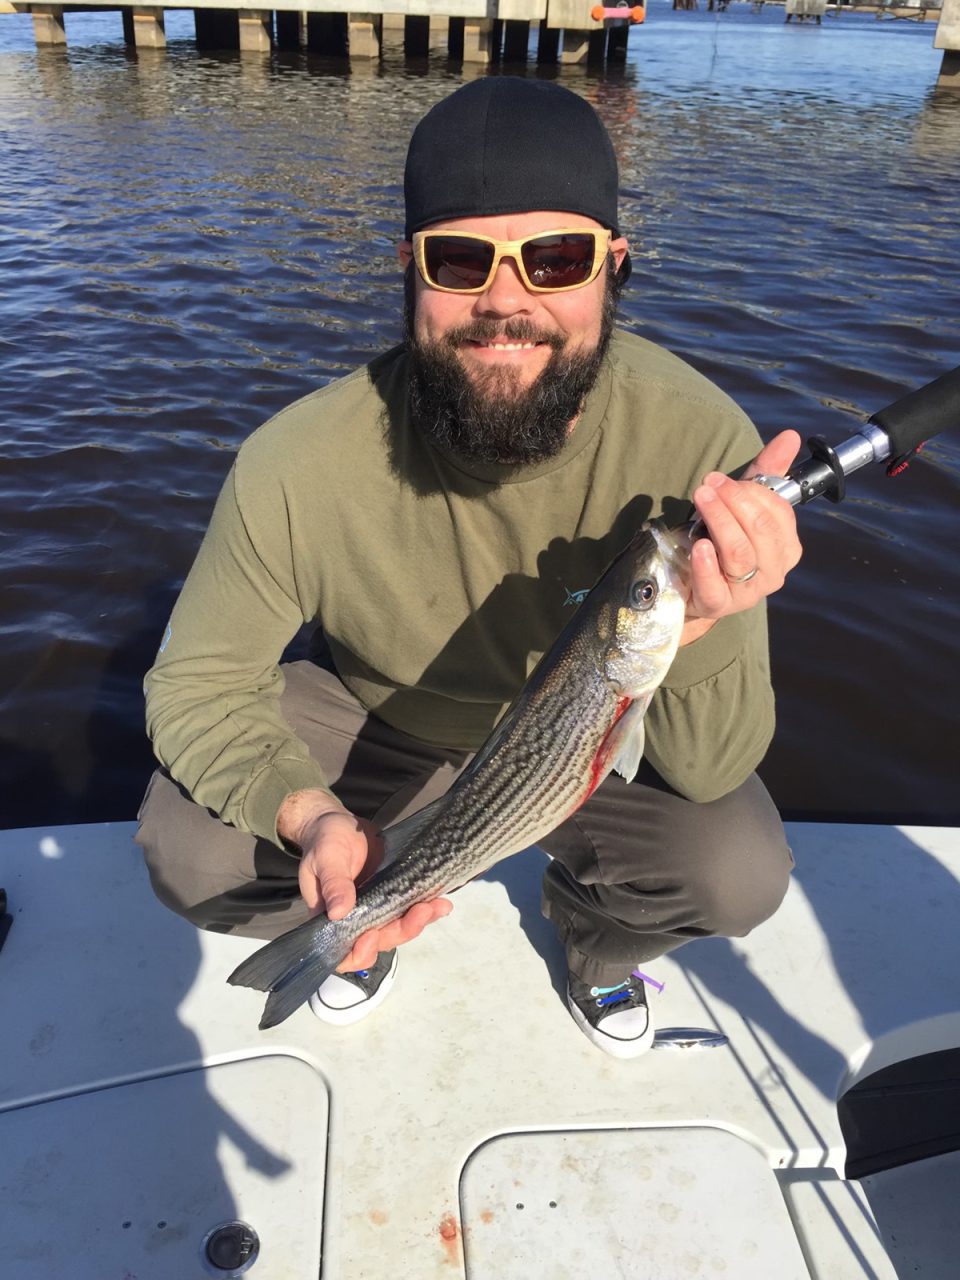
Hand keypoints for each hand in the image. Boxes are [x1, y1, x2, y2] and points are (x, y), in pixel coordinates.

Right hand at [277, 789, 452, 972]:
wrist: (338, 823)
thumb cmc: (324, 842)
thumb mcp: (325, 859)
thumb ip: (333, 884)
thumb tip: (339, 912)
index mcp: (329, 920)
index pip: (344, 953)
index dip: (360, 953)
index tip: (372, 937)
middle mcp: (354, 921)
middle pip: (379, 941)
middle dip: (402, 931)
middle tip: (421, 912)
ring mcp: (374, 910)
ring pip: (397, 927)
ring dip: (419, 922)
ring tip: (439, 906)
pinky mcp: (390, 895)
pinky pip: (406, 909)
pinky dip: (424, 908)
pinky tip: (440, 900)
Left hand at [682, 430, 802, 638]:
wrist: (693, 587)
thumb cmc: (722, 541)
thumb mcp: (743, 506)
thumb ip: (766, 473)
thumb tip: (790, 436)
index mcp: (787, 547)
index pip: (778, 513)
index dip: (750, 492)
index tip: (721, 479)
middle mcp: (774, 571)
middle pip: (760, 531)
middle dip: (734, 501)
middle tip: (708, 484)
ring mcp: (748, 592)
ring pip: (740, 553)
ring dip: (719, 520)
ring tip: (701, 499)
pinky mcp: (718, 605)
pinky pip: (716, 586)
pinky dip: (707, 564)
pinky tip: (700, 545)